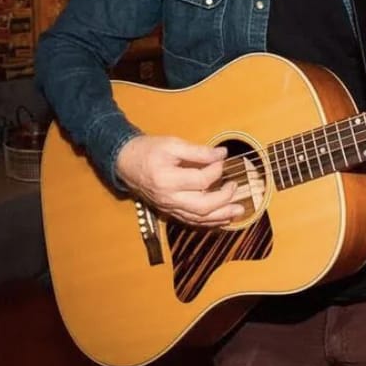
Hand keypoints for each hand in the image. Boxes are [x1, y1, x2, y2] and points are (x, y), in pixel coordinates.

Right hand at [115, 134, 247, 226]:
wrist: (127, 163)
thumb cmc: (149, 151)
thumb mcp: (172, 144)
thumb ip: (198, 151)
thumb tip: (222, 154)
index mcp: (167, 179)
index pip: (200, 181)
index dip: (216, 171)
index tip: (222, 160)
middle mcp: (168, 198)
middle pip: (202, 206)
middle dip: (224, 200)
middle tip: (235, 187)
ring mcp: (169, 208)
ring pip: (199, 218)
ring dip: (221, 216)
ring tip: (238, 211)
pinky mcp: (170, 211)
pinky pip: (192, 221)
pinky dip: (209, 222)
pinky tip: (223, 218)